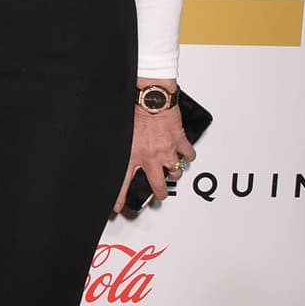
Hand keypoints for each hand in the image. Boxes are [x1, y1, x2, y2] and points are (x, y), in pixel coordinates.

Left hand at [113, 94, 195, 212]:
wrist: (152, 97)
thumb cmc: (135, 109)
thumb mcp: (120, 132)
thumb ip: (121, 145)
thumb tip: (116, 150)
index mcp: (133, 154)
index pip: (123, 181)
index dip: (119, 197)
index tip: (118, 207)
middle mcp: (151, 156)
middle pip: (158, 185)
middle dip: (159, 193)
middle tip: (159, 195)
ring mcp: (167, 150)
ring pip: (175, 171)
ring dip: (174, 172)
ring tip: (172, 171)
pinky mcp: (179, 141)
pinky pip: (188, 154)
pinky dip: (188, 155)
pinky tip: (185, 154)